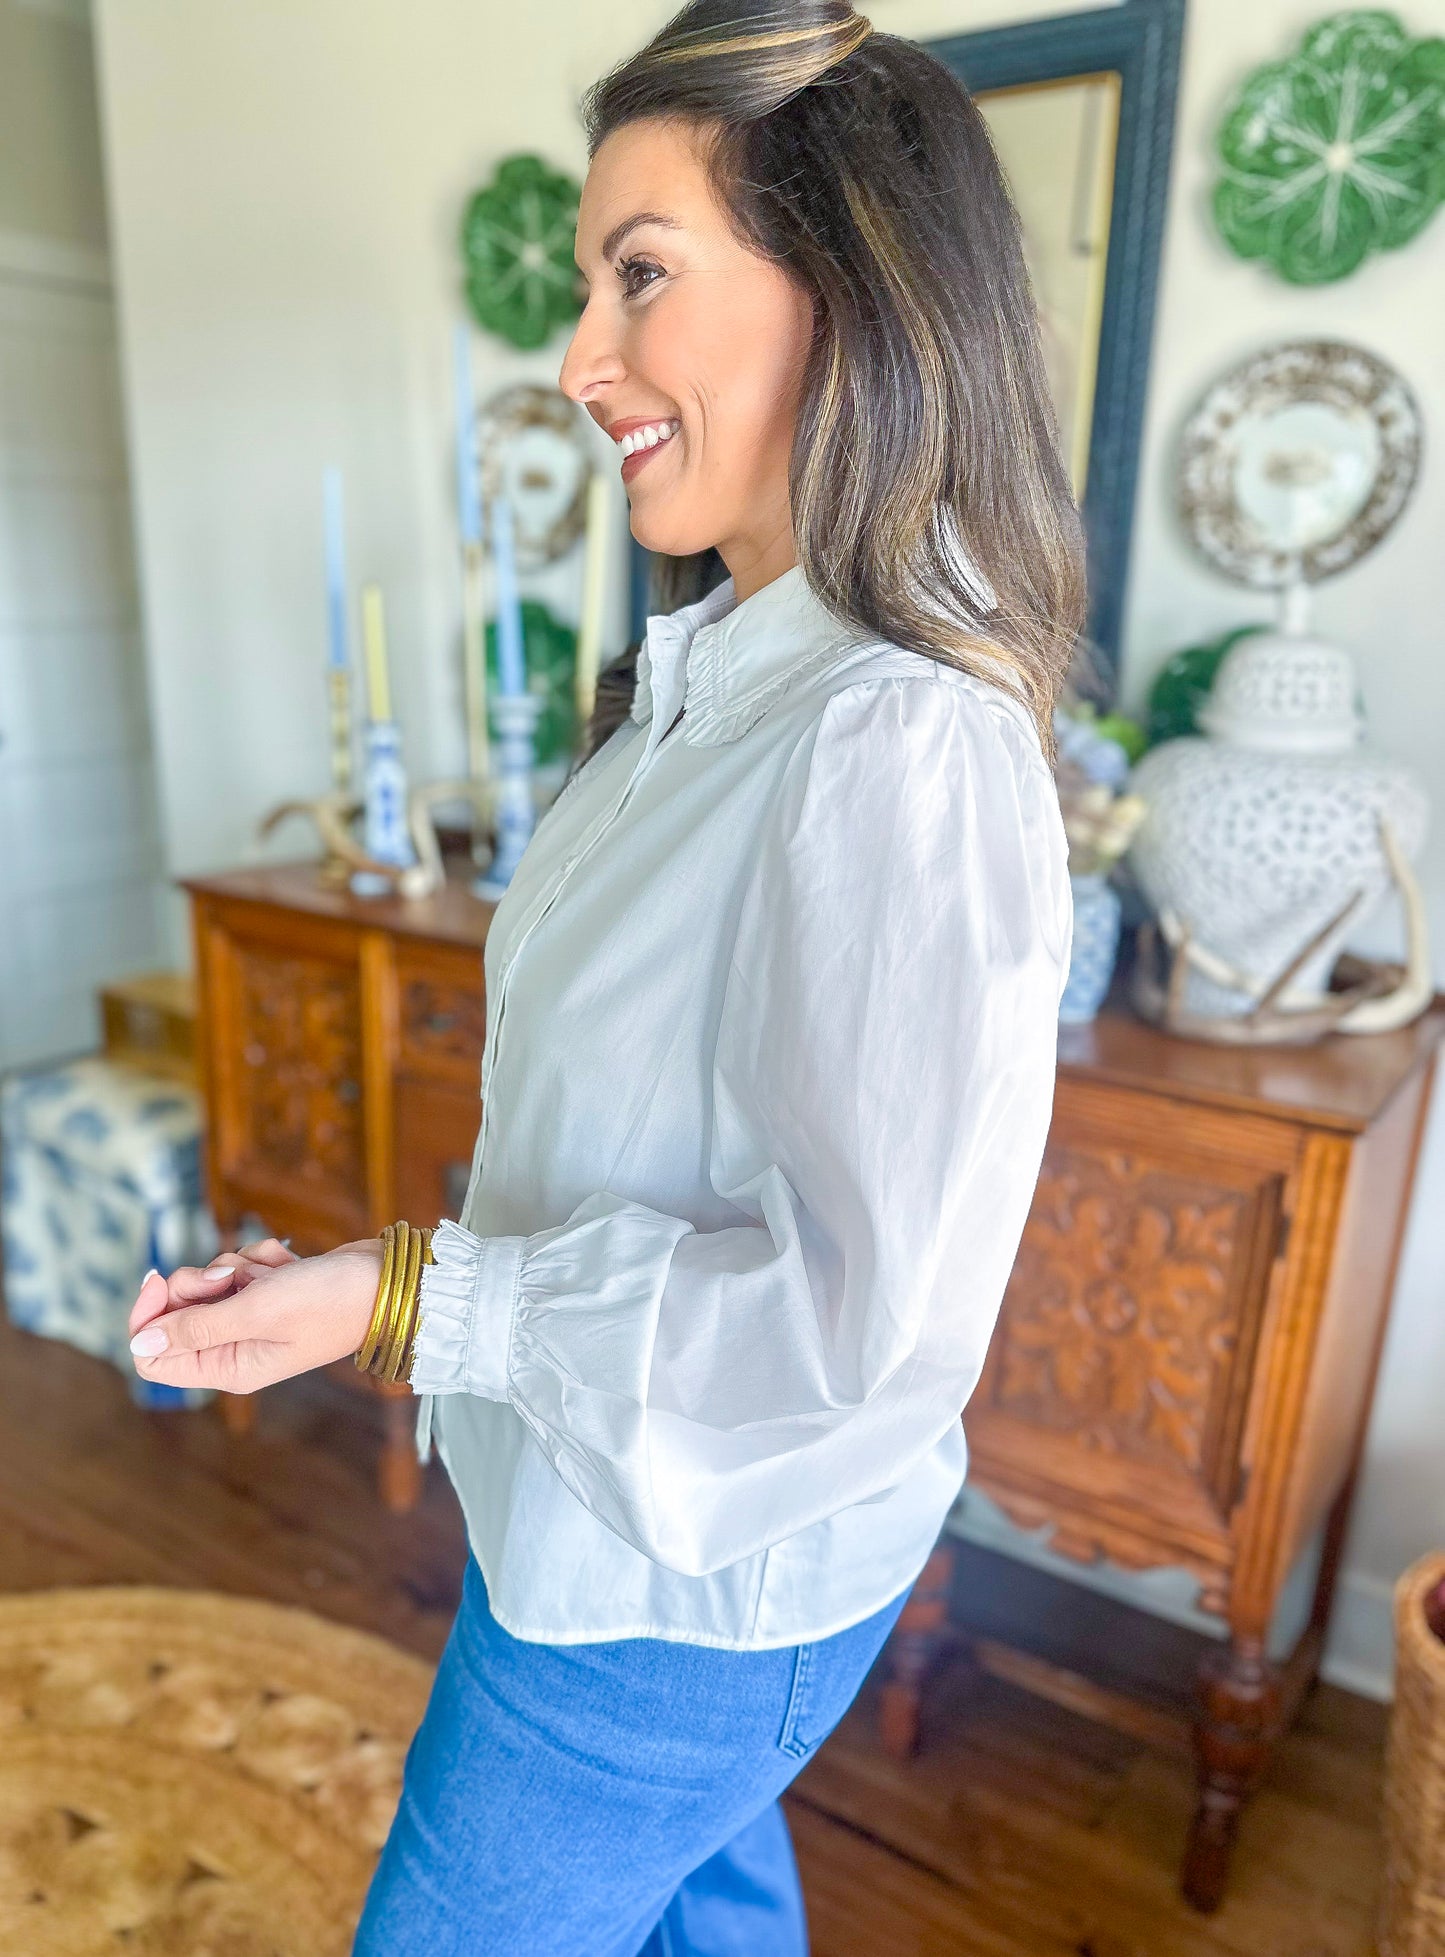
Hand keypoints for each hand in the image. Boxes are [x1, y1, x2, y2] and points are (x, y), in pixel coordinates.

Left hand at [126, 1234, 386, 1394]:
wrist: (384, 1280)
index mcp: (228, 1368)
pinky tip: (287, 1265)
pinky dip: (258, 1259)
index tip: (160, 1280)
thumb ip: (194, 1327)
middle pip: (178, 1313)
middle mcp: (234, 1349)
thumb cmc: (328, 1302)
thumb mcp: (256, 1311)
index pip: (154, 1356)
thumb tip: (139, 1346)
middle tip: (230, 1276)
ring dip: (234, 1266)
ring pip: (208, 1284)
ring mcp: (251, 1320)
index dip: (149, 1316)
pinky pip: (239, 1268)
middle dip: (199, 1282)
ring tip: (272, 1272)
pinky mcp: (266, 1294)